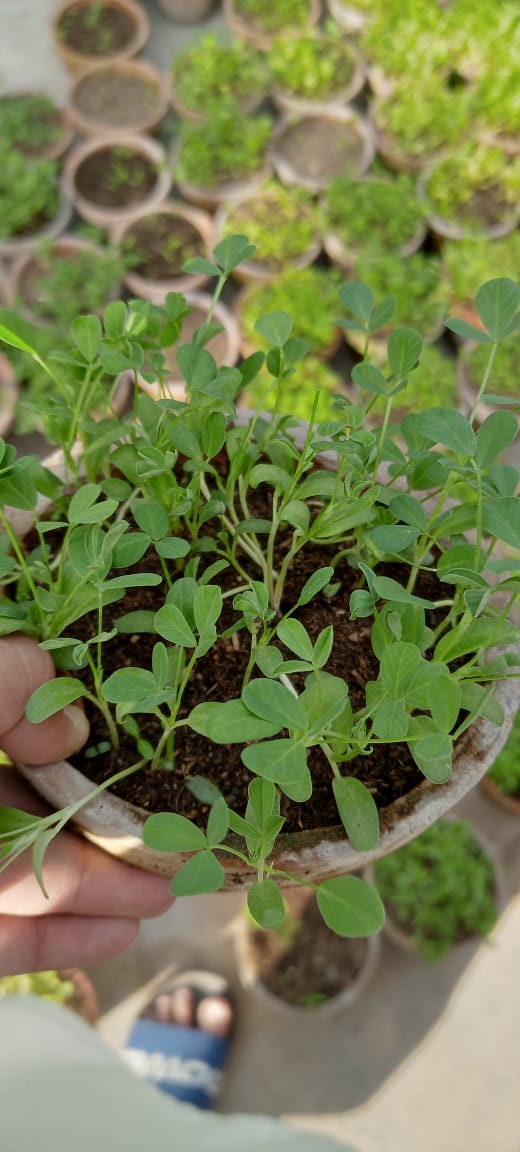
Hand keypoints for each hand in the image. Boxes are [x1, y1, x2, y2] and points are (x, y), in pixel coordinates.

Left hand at [0, 634, 172, 975]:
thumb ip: (4, 685)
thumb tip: (68, 728)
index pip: (20, 726)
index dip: (79, 735)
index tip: (144, 739)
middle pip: (37, 810)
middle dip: (110, 824)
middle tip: (179, 833)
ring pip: (32, 880)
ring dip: (105, 887)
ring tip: (170, 888)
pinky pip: (9, 943)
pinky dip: (64, 941)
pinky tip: (120, 933)